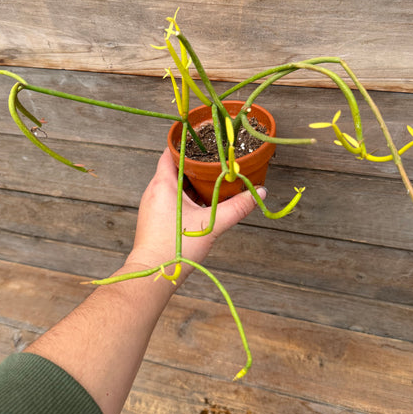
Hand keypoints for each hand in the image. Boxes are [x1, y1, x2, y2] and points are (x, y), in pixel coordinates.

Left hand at [123, 148, 265, 285]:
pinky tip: (203, 202)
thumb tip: (259, 193)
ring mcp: (154, 204)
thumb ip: (237, 208)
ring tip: (214, 178)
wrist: (153, 273)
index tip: (204, 140)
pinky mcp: (156, 216)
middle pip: (175, 167)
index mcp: (163, 184)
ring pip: (175, 184)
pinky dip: (187, 195)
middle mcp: (154, 190)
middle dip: (196, 163)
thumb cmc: (175, 248)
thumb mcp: (211, 224)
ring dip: (193, 181)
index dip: (187, 144)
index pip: (171, 152)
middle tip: (216, 159)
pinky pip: (172, 197)